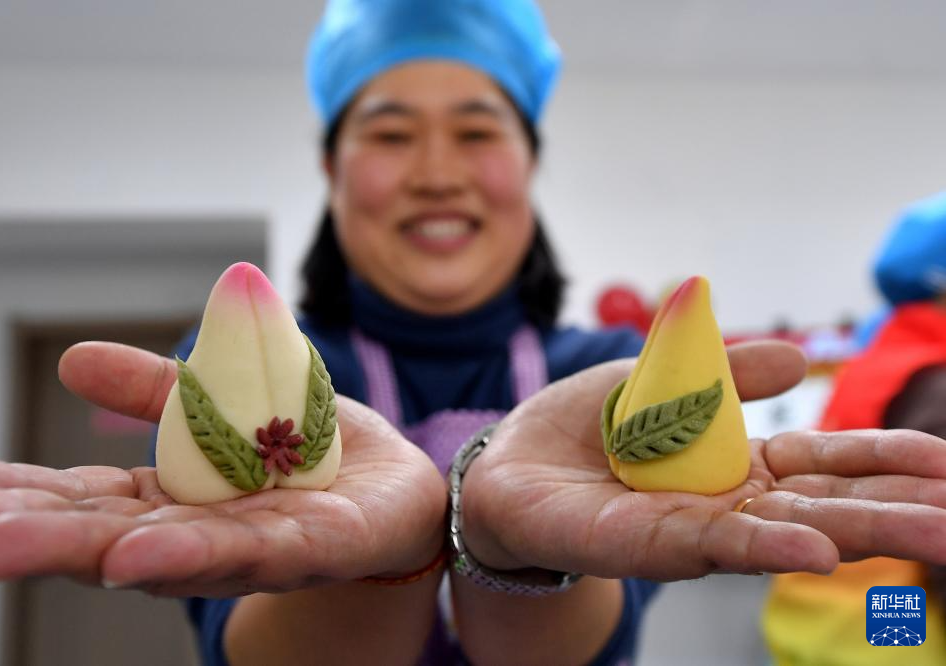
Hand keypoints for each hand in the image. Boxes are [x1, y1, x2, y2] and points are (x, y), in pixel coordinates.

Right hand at [0, 342, 444, 595]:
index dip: (22, 500)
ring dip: (88, 555)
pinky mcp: (322, 548)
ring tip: (8, 550)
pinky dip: (195, 555)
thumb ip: (159, 389)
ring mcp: (259, 548)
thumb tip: (74, 361)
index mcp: (178, 498)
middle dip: (35, 539)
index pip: (89, 503)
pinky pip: (260, 549)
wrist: (398, 484)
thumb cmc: (308, 447)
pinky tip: (136, 561)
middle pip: (110, 540)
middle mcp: (206, 535)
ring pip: (169, 555)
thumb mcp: (226, 399)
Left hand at [462, 341, 945, 579]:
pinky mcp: (642, 544)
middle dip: (895, 511)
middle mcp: (725, 505)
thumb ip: (723, 372)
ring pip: (783, 535)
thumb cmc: (586, 425)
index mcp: (735, 464)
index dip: (879, 461)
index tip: (942, 462)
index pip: (823, 463)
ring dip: (856, 534)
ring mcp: (689, 530)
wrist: (509, 461)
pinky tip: (816, 551)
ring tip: (931, 534)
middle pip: (822, 508)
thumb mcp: (660, 380)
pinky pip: (710, 544)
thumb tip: (794, 357)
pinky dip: (766, 548)